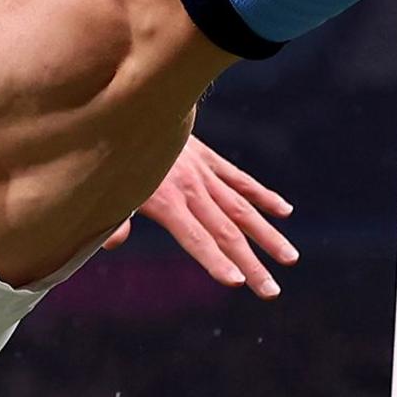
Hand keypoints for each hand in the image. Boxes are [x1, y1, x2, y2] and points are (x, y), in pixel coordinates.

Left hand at [104, 134, 297, 297]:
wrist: (130, 105)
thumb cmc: (111, 154)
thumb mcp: (107, 186)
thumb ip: (112, 218)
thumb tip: (111, 244)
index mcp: (165, 200)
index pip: (194, 236)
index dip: (214, 260)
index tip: (236, 282)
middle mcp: (190, 188)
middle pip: (225, 232)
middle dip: (250, 264)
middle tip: (271, 292)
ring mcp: (204, 173)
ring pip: (242, 209)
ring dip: (267, 235)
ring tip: (290, 258)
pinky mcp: (210, 159)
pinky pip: (240, 180)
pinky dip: (263, 196)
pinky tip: (285, 212)